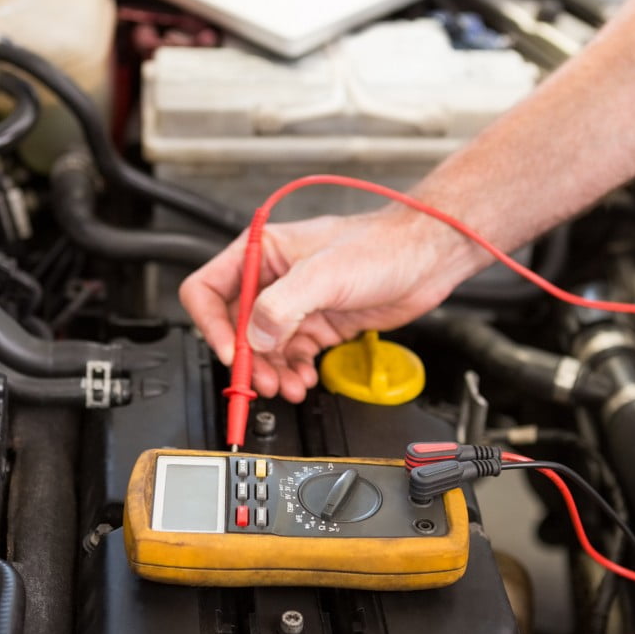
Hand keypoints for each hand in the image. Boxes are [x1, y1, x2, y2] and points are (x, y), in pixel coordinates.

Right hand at [179, 205, 471, 401]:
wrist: (426, 260)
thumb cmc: (382, 247)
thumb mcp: (325, 273)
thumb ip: (283, 305)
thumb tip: (256, 336)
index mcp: (262, 253)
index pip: (209, 290)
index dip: (213, 325)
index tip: (232, 353)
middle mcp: (273, 280)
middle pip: (234, 327)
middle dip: (246, 359)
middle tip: (262, 382)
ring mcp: (295, 305)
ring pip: (263, 349)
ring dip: (271, 373)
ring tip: (288, 387)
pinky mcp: (317, 325)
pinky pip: (291, 357)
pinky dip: (293, 373)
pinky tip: (304, 379)